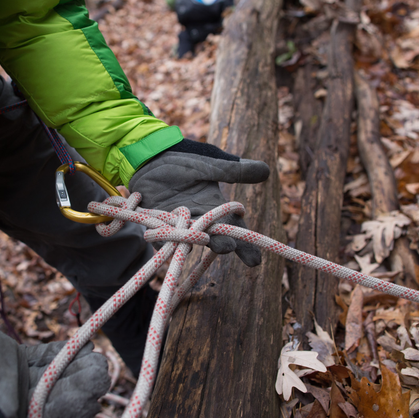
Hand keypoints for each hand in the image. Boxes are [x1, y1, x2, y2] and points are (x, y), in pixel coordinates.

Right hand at [0, 323, 109, 417]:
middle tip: (102, 373)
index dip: (78, 414)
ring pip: (60, 377)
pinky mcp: (19, 358)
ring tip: (97, 360)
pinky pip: (48, 356)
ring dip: (79, 369)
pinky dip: (66, 352)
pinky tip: (83, 347)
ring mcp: (21, 383)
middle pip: (63, 400)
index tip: (95, 401)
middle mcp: (23, 410)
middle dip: (83, 388)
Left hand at [129, 139, 269, 265]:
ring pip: (189, 240)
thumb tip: (267, 170)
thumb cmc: (183, 161)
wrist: (151, 157)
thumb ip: (235, 170)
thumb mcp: (211, 164)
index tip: (255, 260)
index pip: (234, 229)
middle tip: (228, 246)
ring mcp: (177, 224)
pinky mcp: (156, 224)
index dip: (245, 245)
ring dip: (194, 242)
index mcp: (215, 208)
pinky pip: (162, 237)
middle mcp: (199, 220)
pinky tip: (171, 242)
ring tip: (202, 242)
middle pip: (213, 238)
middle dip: (222, 244)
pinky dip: (165, 240)